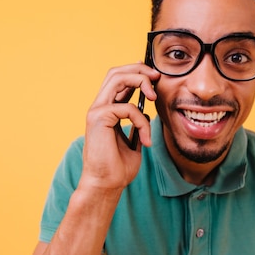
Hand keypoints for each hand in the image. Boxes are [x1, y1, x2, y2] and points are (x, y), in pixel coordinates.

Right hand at [79, 62, 159, 193]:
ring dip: (140, 81)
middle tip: (157, 77)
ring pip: (117, 79)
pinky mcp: (98, 118)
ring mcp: (96, 111)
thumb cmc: (118, 168)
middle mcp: (99, 107)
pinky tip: (146, 139)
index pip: (118, 79)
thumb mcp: (133, 140)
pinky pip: (128, 108)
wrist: (106, 185)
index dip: (135, 70)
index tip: (154, 75)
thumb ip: (136, 123)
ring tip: (154, 96)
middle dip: (139, 69)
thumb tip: (147, 111)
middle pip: (116, 72)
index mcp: (106, 110)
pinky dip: (142, 122)